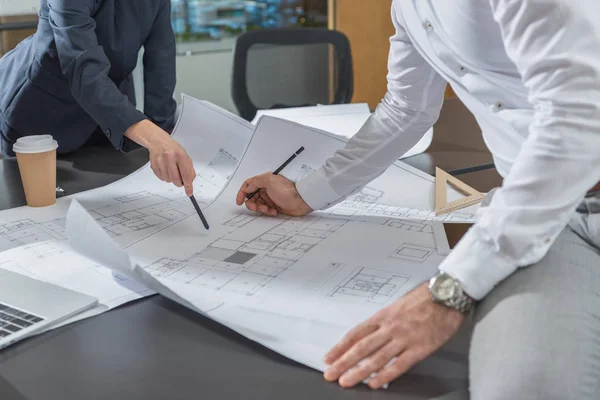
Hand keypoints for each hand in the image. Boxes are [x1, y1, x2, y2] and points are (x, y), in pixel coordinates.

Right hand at [125, 120, 195, 195]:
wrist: (158, 141)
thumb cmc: (173, 149)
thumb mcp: (185, 156)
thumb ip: (189, 169)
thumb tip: (190, 183)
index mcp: (180, 155)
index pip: (186, 173)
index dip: (188, 185)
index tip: (189, 192)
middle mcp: (170, 157)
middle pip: (175, 179)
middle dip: (179, 183)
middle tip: (180, 181)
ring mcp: (160, 161)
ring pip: (168, 180)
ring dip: (171, 179)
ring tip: (172, 170)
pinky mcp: (153, 165)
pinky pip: (161, 178)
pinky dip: (165, 177)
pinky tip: (166, 169)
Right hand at [235, 173, 311, 216]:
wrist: (301, 201)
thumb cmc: (287, 190)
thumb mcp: (269, 181)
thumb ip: (256, 182)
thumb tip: (248, 187)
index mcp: (264, 181)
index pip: (248, 185)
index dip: (242, 193)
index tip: (239, 201)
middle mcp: (266, 189)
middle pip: (251, 197)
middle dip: (252, 203)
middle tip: (257, 207)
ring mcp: (270, 198)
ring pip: (257, 204)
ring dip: (260, 208)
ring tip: (267, 210)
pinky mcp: (274, 206)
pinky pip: (265, 210)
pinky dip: (267, 212)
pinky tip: (274, 211)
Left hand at [323, 283, 464, 388]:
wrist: (447, 294)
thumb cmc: (424, 299)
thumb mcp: (398, 305)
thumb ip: (384, 320)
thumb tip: (370, 334)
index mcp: (383, 316)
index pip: (355, 334)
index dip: (340, 347)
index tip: (329, 357)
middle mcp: (390, 327)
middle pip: (361, 347)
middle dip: (343, 362)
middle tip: (330, 374)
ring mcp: (404, 338)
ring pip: (376, 358)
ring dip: (359, 371)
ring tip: (346, 381)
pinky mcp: (419, 348)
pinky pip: (399, 365)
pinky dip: (385, 375)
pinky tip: (375, 383)